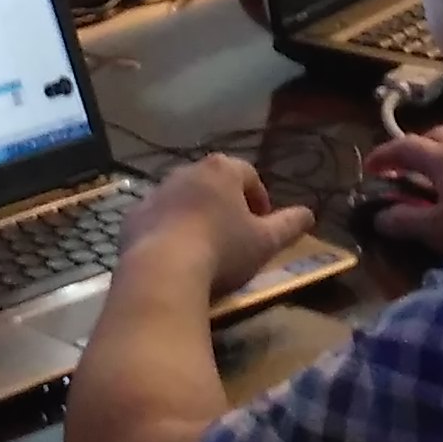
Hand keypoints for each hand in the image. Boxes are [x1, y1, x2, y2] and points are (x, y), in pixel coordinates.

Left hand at [117, 154, 318, 298]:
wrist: (162, 270)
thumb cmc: (222, 250)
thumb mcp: (265, 242)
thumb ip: (289, 225)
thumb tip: (310, 214)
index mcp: (221, 171)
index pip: (248, 175)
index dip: (259, 200)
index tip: (262, 226)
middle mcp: (186, 171)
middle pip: (213, 184)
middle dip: (225, 205)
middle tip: (235, 236)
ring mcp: (155, 193)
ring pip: (182, 200)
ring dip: (195, 217)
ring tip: (204, 249)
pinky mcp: (132, 217)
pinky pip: (156, 220)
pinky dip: (167, 232)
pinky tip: (174, 258)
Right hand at [354, 128, 442, 256]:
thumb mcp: (437, 228)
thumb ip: (405, 220)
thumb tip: (379, 216)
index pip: (407, 145)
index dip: (384, 155)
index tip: (368, 169)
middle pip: (435, 136)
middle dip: (414, 148)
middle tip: (402, 171)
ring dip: (437, 159)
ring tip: (429, 185)